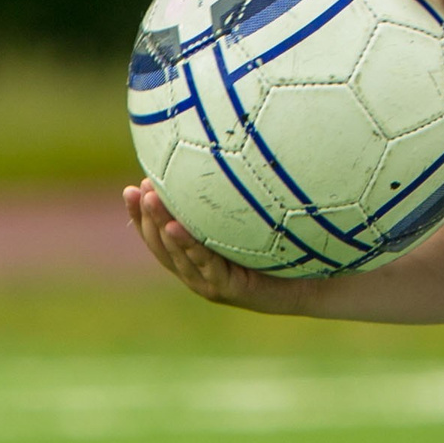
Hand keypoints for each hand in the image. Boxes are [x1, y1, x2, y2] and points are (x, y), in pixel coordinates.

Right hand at [124, 179, 300, 312]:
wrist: (313, 283)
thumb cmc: (282, 250)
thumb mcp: (249, 222)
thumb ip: (229, 201)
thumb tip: (218, 153)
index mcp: (195, 257)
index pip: (158, 235)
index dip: (140, 214)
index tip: (130, 188)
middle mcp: (198, 272)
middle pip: (161, 244)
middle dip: (145, 217)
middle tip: (136, 190)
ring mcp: (210, 282)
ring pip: (178, 254)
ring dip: (160, 226)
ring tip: (150, 201)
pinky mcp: (228, 289)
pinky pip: (204, 264)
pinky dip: (188, 245)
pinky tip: (176, 226)